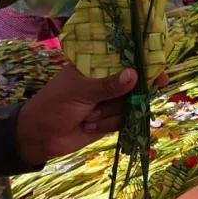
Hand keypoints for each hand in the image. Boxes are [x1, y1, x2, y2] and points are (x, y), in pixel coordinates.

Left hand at [16, 66, 169, 164]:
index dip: (142, 64)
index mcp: (94, 67)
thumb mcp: (79, 92)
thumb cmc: (53, 106)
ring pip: (128, 104)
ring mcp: (108, 102)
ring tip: (88, 116)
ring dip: (111, 113)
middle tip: (154, 88)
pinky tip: (90, 125)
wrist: (39, 138)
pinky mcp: (109, 120)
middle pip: (133, 84)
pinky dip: (108, 124)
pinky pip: (123, 120)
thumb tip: (134, 75)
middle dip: (136, 91)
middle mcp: (104, 83)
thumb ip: (108, 85)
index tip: (159, 71)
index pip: (123, 60)